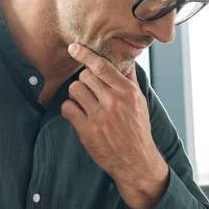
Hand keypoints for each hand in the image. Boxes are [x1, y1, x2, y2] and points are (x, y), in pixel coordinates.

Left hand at [62, 43, 168, 208]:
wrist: (136, 161)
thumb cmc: (137, 129)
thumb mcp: (140, 102)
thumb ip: (130, 80)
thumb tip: (126, 58)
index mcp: (127, 92)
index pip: (102, 66)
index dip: (86, 54)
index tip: (74, 47)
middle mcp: (114, 102)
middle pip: (85, 76)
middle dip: (84, 80)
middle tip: (90, 90)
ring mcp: (100, 117)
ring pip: (75, 90)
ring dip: (76, 94)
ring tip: (85, 103)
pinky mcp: (87, 131)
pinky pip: (68, 108)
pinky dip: (70, 109)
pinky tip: (77, 114)